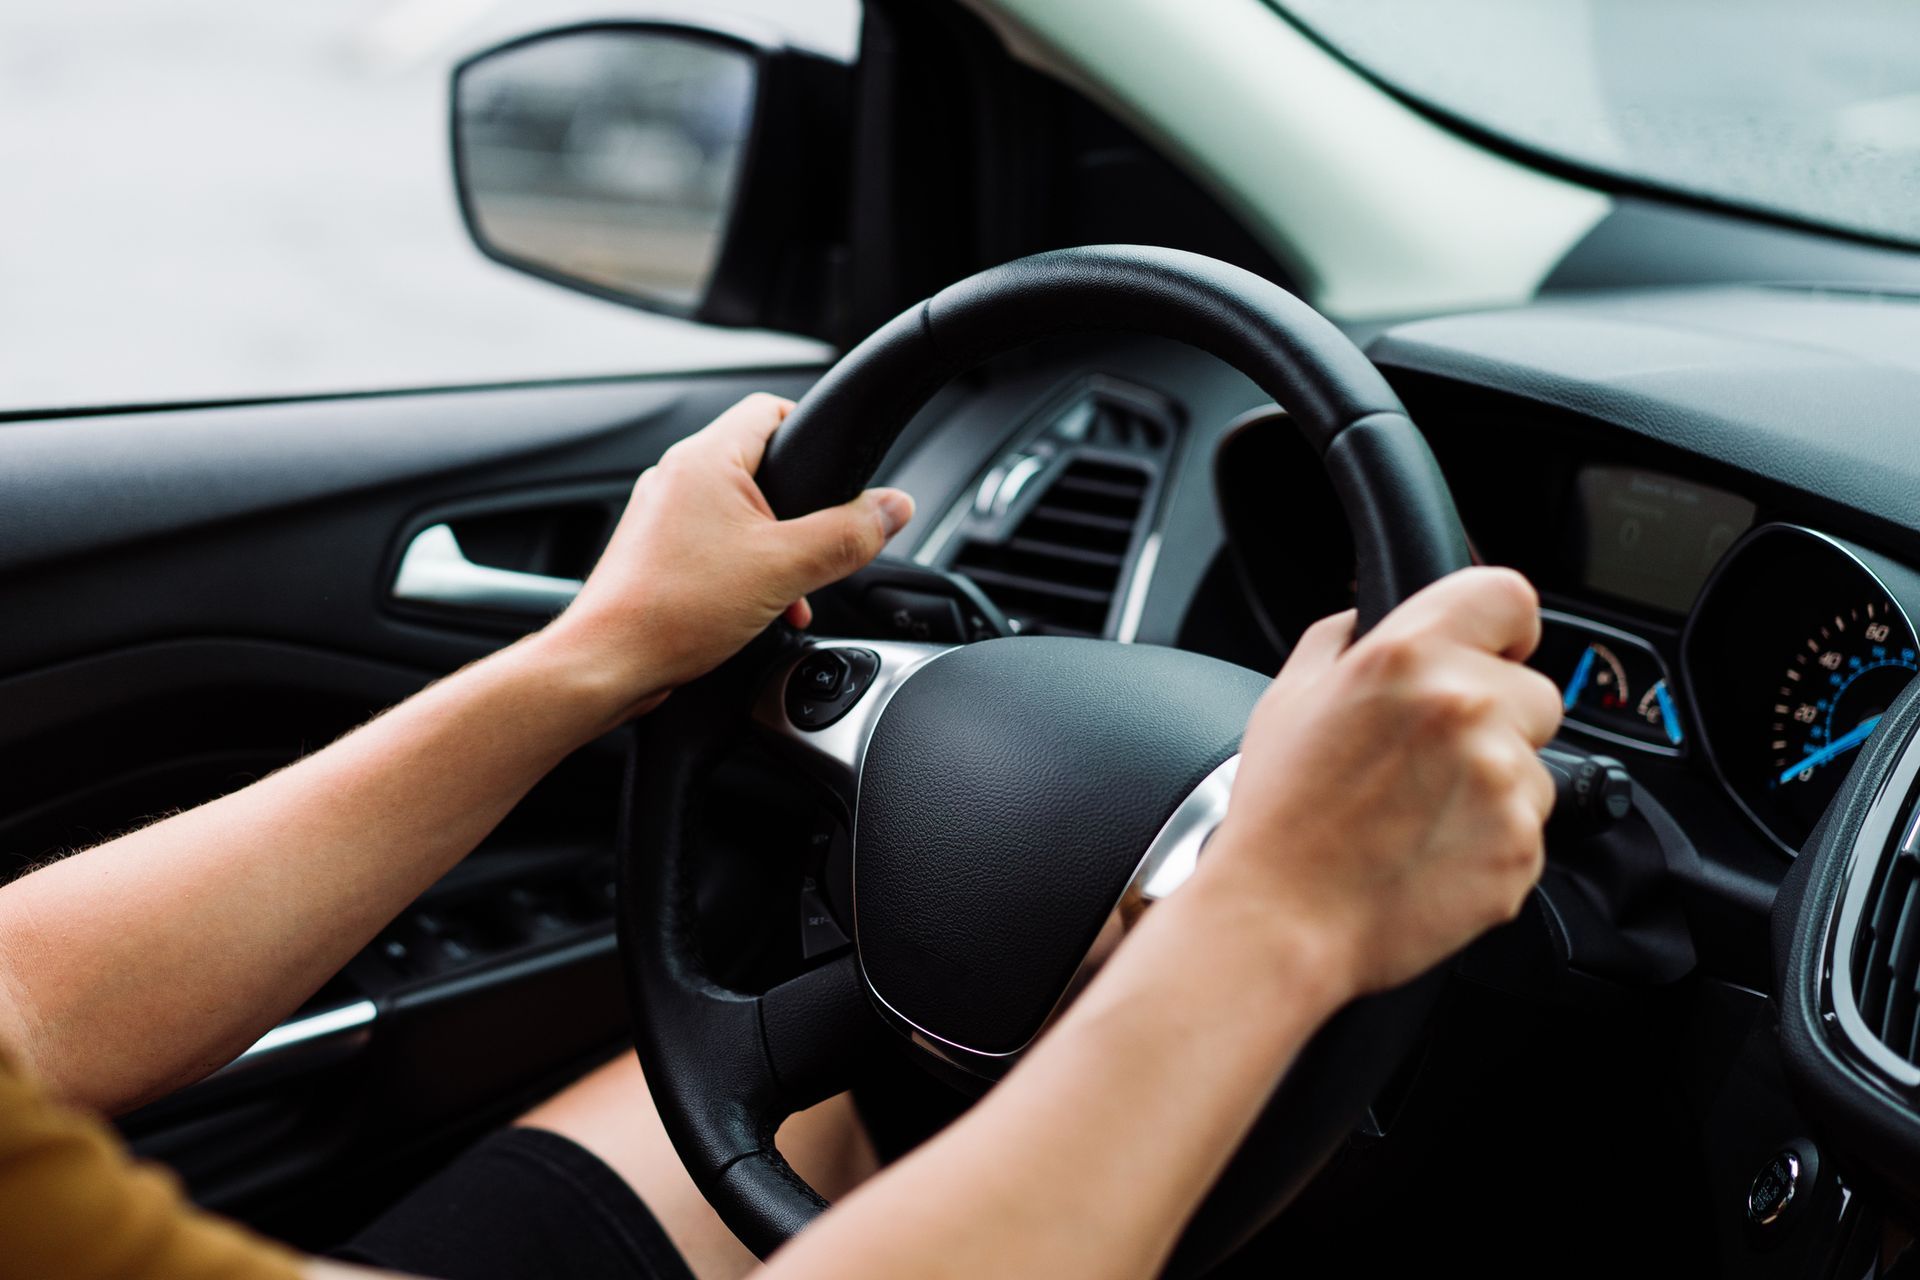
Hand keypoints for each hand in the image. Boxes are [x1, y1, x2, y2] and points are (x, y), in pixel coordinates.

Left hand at [541, 394, 913, 719]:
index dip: (811, 433)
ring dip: (776, 548)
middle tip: (819, 546)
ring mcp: (663, 514)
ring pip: (741, 511)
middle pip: (761, 466)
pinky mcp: (657, 551)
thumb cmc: (673, 611)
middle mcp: (678, 477)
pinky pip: (717, 543)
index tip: (839, 473)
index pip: (770, 409)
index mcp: (705, 460)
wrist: (608, 664)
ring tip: (790, 590)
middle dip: (801, 510)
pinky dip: (747, 567)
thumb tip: (894, 508)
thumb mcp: (785, 569)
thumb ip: (847, 535)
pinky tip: (762, 608)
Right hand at [1202, 567, 1561, 1001]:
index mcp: (1409, 656)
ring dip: (1494, 785)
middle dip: (1498, 718)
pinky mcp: (1520, 848)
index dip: (1503, 628)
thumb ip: (1343, 639)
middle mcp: (1466, 708)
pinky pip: (1528, 829)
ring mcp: (1502, 782)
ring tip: (1419, 813)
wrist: (1282, 916)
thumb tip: (1373, 619)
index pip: (1509, 597)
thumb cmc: (1280, 814)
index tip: (1494, 652)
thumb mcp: (1289, 696)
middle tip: (1431, 757)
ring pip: (1535, 767)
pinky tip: (1430, 850)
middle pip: (1536, 692)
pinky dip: (1490, 840)